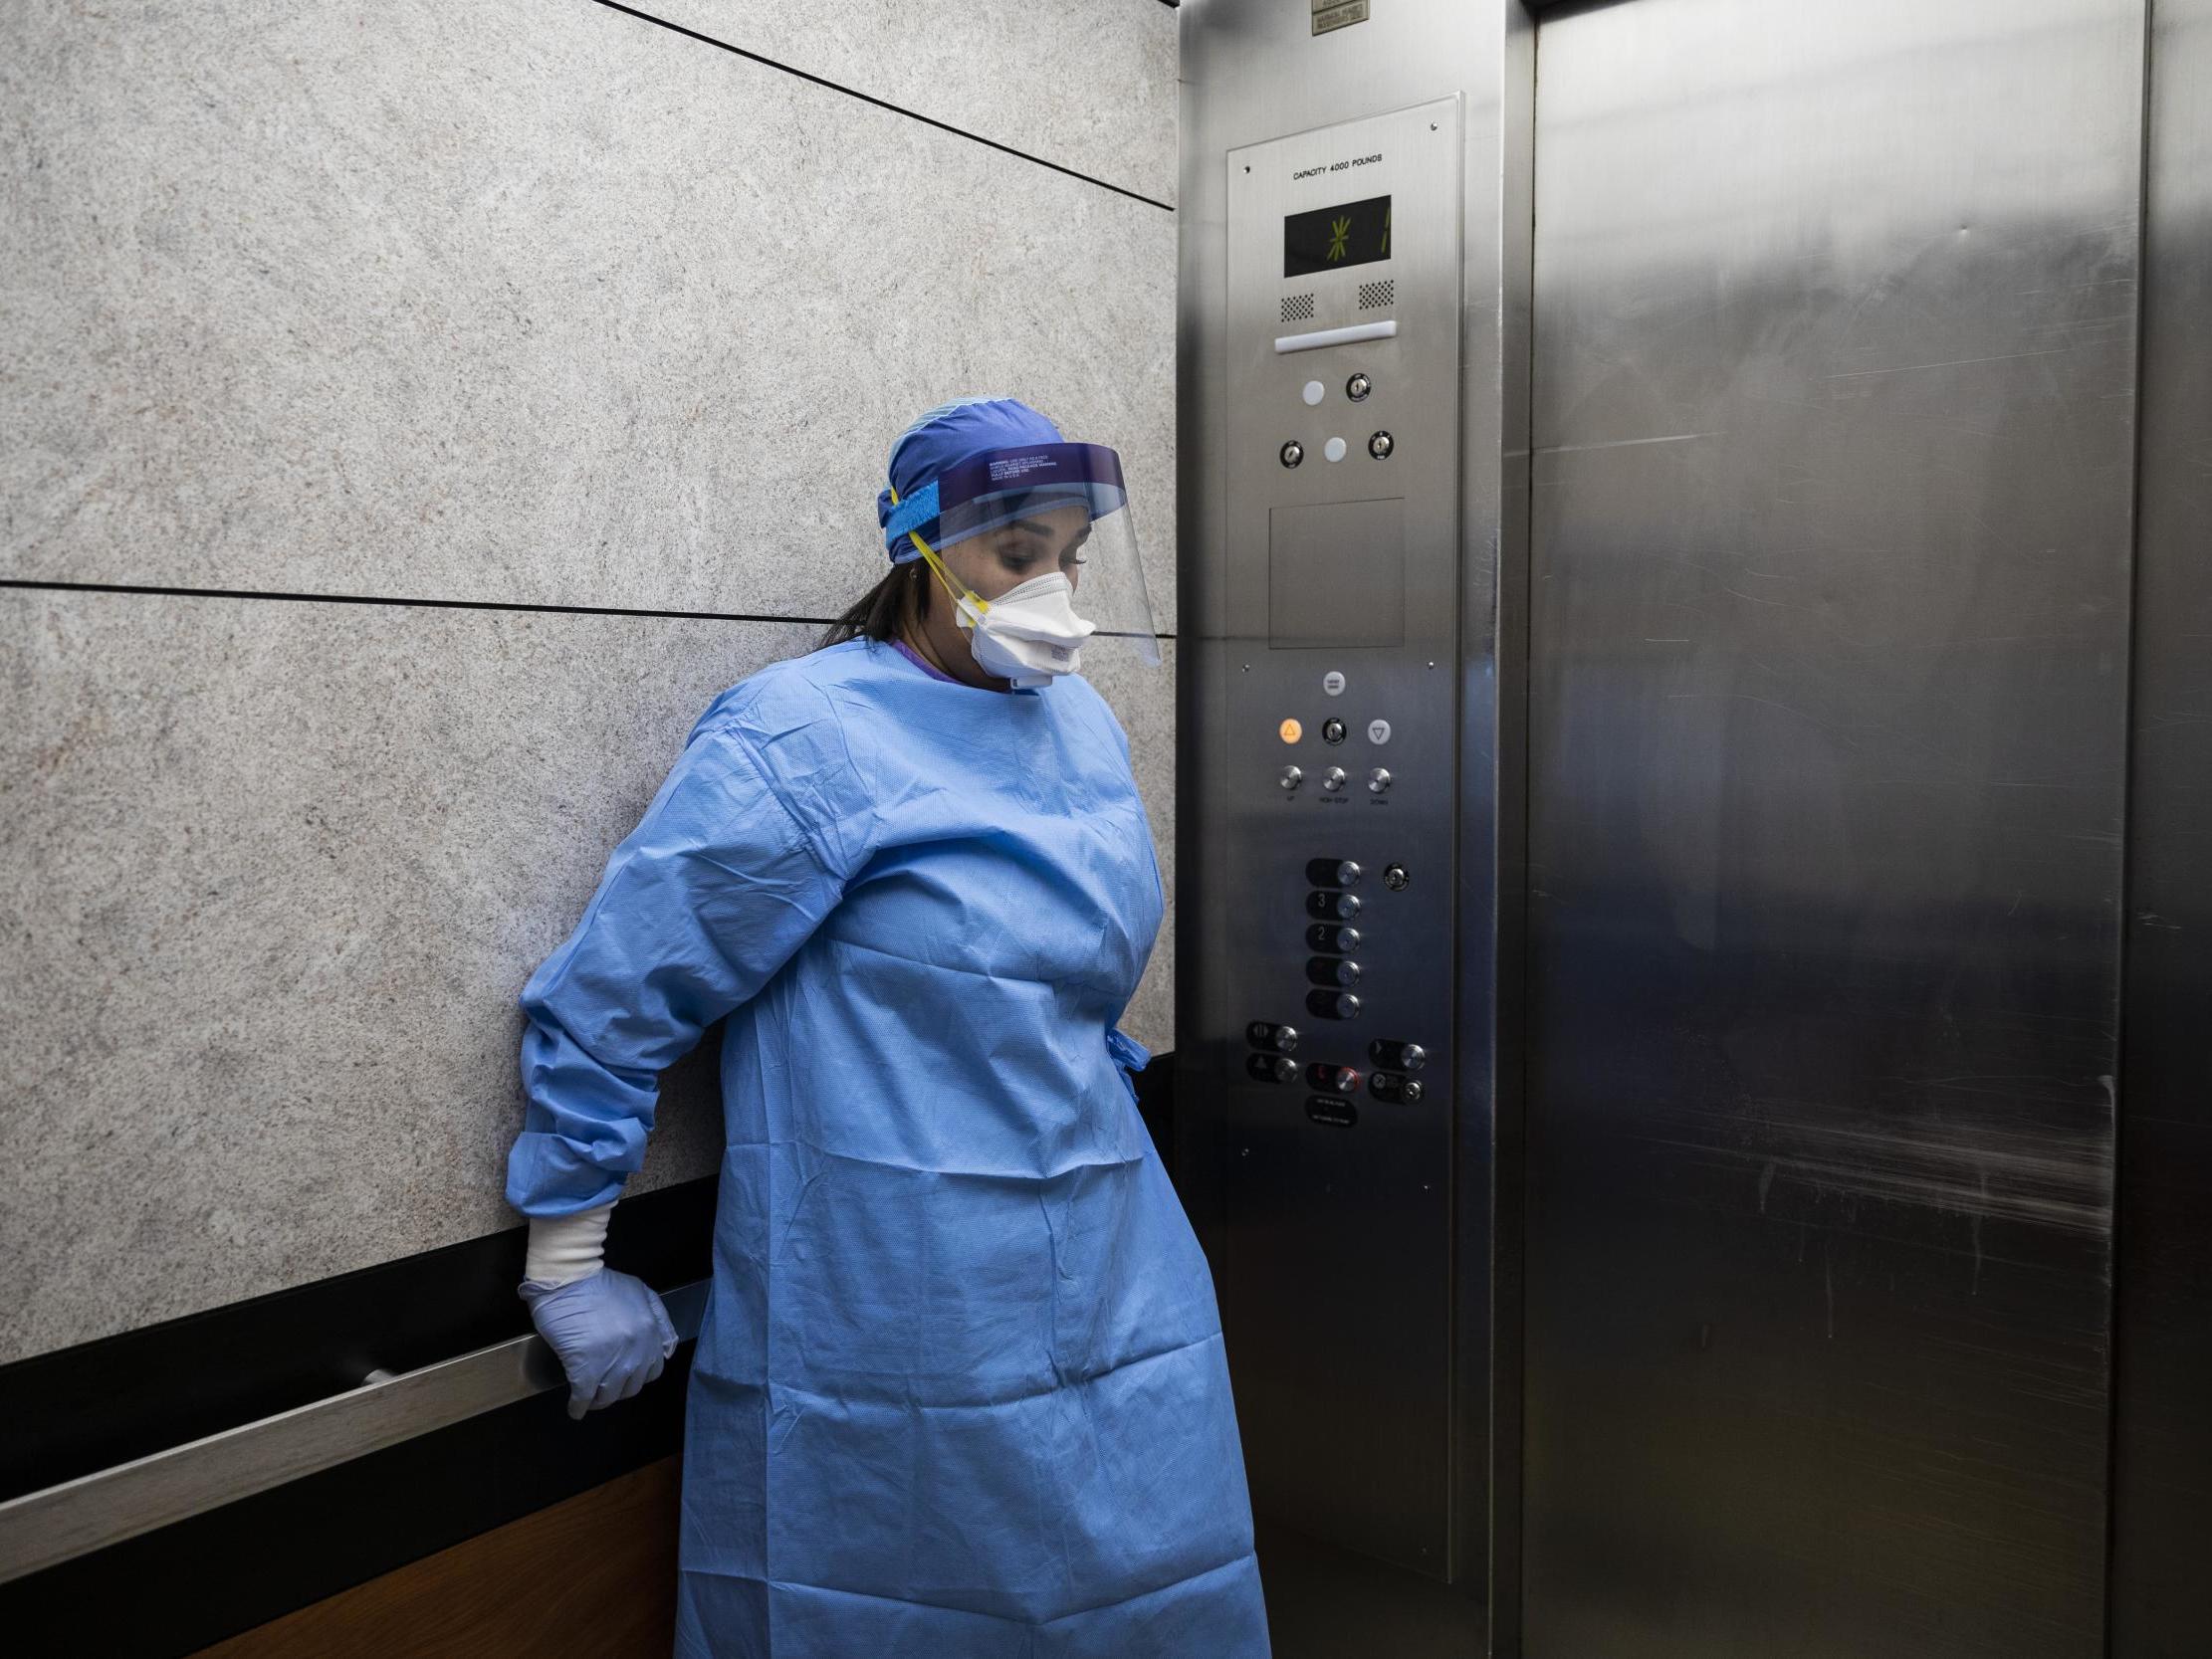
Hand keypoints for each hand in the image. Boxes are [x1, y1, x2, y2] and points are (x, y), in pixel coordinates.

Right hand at [521, 1269, 678, 1419]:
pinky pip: (584, 1397)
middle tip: (604, 1385)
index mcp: (650, 1333)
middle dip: (618, 1389)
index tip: (624, 1375)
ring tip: (589, 1396)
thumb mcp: (641, 1292)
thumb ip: (660, 1319)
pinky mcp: (584, 1368)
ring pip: (609, 1396)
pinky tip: (575, 1408)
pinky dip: (578, 1407)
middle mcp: (636, 1350)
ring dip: (598, 1400)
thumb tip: (667, 1349)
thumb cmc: (601, 1284)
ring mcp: (611, 1361)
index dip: (636, 1375)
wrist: (569, 1278)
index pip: (652, 1371)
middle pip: (631, 1387)